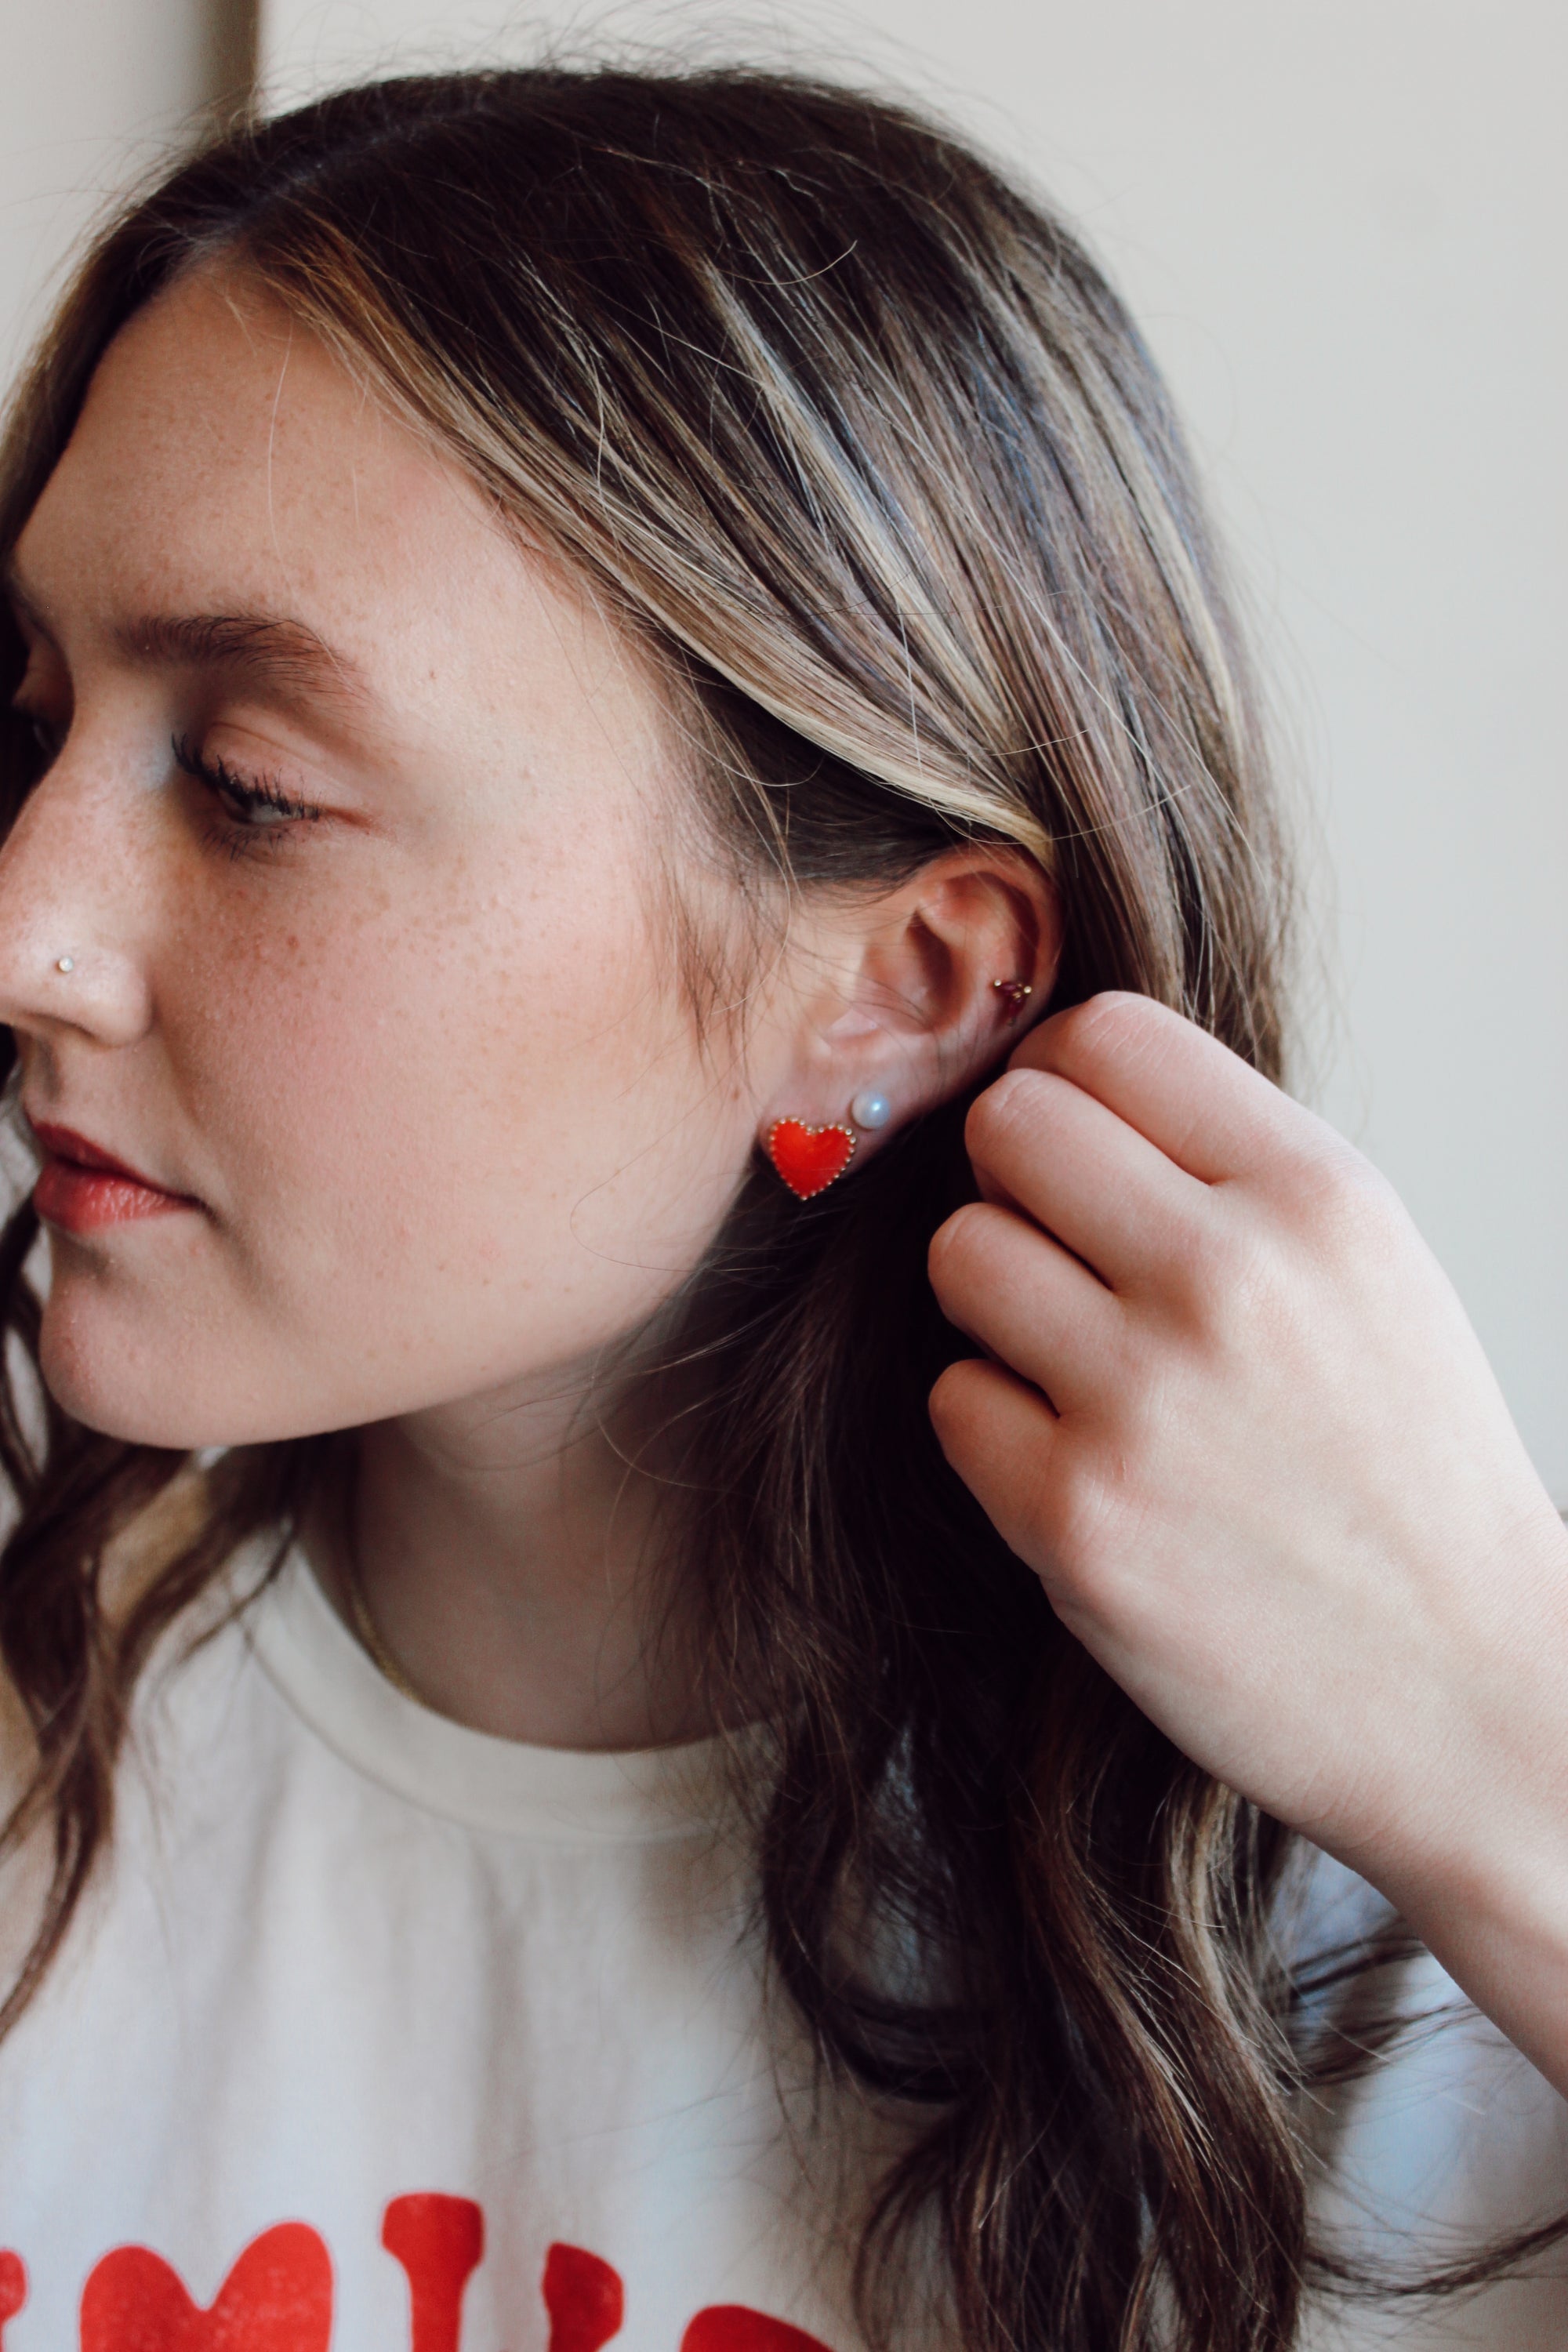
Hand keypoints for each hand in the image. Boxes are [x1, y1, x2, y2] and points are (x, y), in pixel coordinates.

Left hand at [927, 994, 1567, 2081]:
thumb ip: (1229, 1164)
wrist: (1469, 1688)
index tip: (1075, 1145)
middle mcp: (1228, 1277)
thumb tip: (1061, 1082)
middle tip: (1060, 1255)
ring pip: (958, 1253)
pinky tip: (1080, 1462)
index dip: (1064, 1078)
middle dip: (1015, 1181)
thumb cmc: (1405, 1469)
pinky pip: (953, 1399)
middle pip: (1008, 1123)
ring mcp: (1143, 1399)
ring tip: (1073, 1363)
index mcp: (1315, 1196)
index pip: (1106, 1034)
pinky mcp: (1075, 1518)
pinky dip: (998, 1428)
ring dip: (995, 1306)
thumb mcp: (1370, 1267)